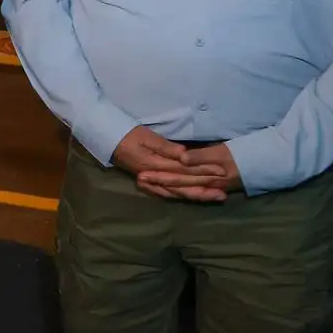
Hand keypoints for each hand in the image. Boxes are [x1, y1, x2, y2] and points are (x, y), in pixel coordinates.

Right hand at [110, 126, 227, 200]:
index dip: (203, 171)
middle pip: (183, 185)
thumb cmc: (127, 134)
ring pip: (176, 193)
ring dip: (196, 196)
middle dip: (204, 188)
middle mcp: (154, 177)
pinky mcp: (149, 182)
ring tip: (215, 197)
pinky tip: (193, 198)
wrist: (108, 139)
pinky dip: (181, 197)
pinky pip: (166, 193)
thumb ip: (165, 146)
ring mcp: (150, 181)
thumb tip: (185, 155)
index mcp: (154, 164)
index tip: (221, 171)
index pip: (183, 170)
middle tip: (224, 192)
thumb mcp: (145, 136)